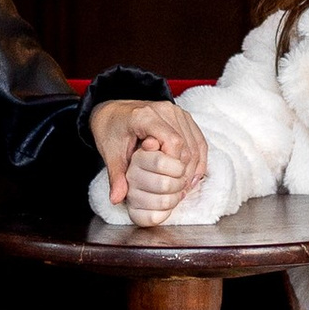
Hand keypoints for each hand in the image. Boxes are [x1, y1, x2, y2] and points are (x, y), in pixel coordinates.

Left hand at [89, 92, 208, 211]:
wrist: (113, 112)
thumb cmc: (111, 131)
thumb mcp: (110, 154)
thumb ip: (116, 176)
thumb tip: (116, 199)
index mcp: (145, 116)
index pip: (173, 142)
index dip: (174, 165)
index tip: (167, 184)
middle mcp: (165, 110)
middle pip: (187, 145)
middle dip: (184, 171)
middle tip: (177, 192)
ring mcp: (177, 111)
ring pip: (195, 144)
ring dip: (193, 168)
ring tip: (184, 187)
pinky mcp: (183, 116)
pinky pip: (198, 140)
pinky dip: (198, 159)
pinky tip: (192, 176)